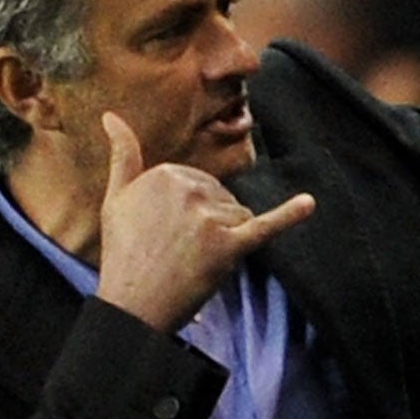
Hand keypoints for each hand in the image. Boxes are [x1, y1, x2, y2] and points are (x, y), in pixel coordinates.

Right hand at [94, 112, 313, 330]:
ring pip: (239, 217)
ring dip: (226, 239)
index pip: (201, 183)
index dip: (190, 213)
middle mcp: (189, 188)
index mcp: (166, 173)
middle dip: (210, 225)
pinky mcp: (229, 245)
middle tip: (178, 251)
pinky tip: (308, 204)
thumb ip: (122, 155)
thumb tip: (111, 116)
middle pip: (223, 198)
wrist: (133, 303)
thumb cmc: (124, 253)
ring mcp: (210, 217)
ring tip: (193, 260)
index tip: (166, 232)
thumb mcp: (116, 198)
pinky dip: (289, 216)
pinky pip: (265, 226)